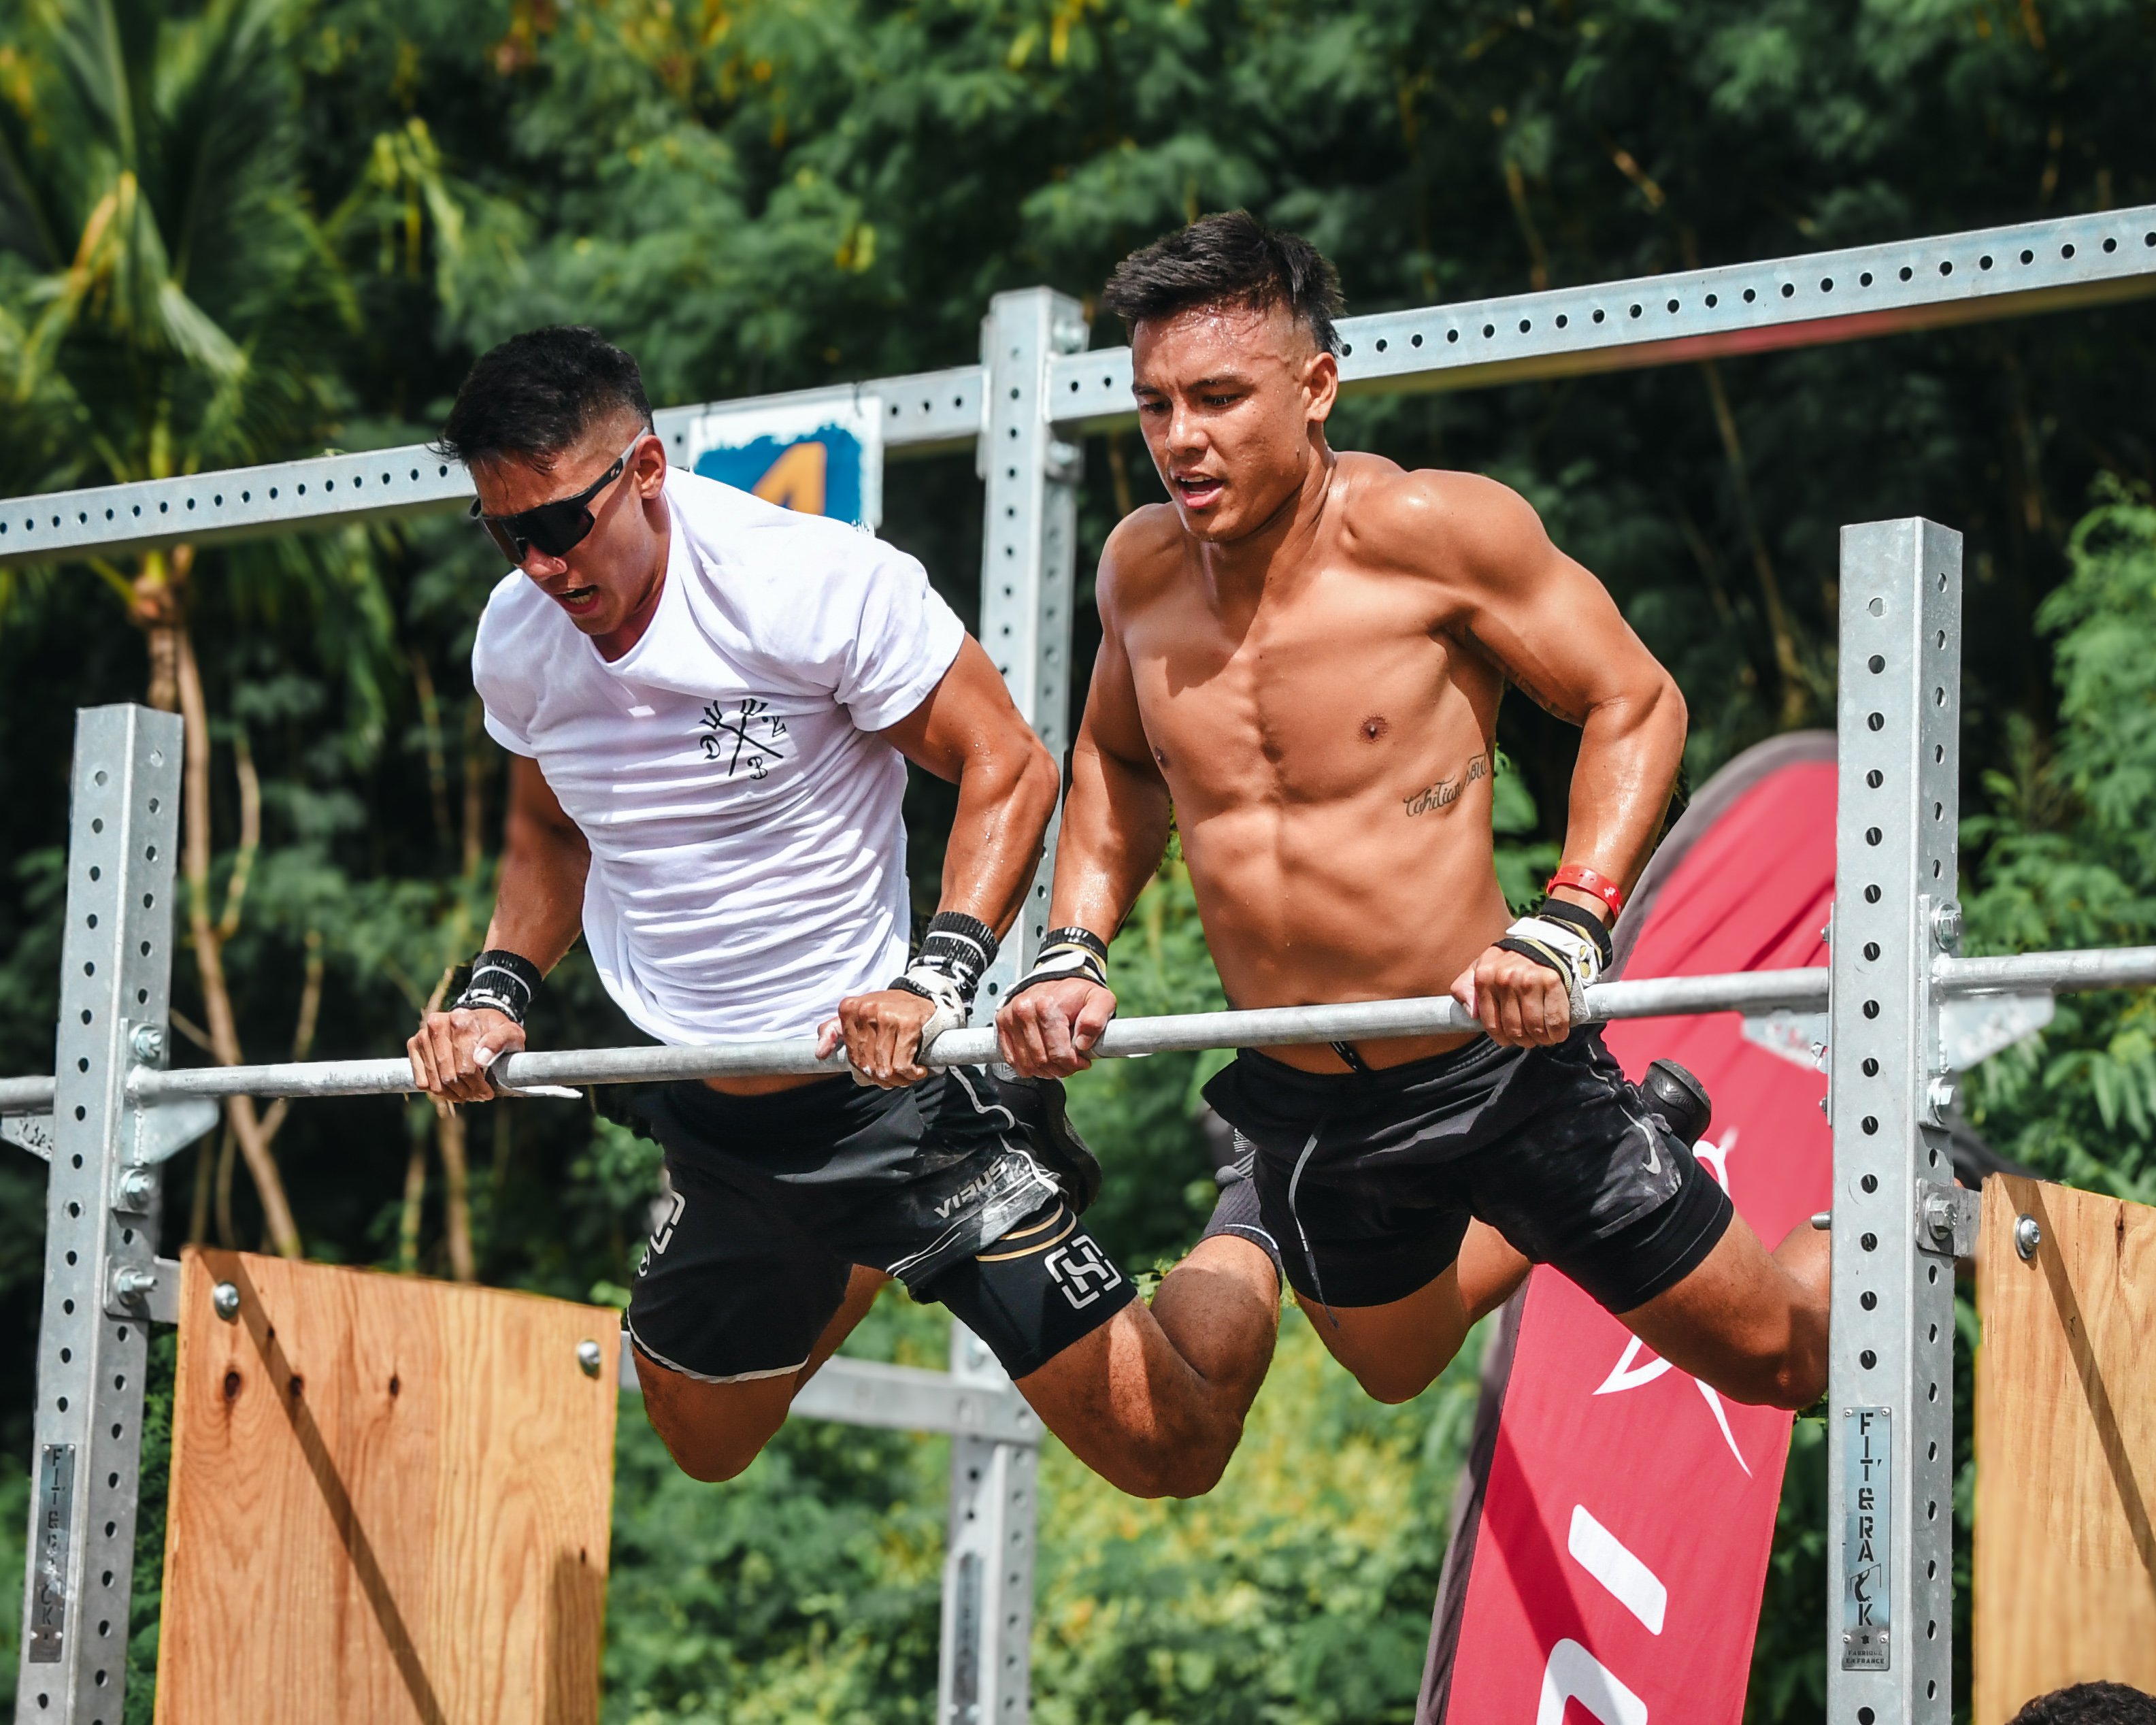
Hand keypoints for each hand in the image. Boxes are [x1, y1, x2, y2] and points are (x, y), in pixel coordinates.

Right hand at [406, 1006, 525, 1104]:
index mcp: (461, 1020)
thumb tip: (481, 1060)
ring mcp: (422, 1035)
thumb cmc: (496, 1030)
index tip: (488, 1093)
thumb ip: (499, 1042)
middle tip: (478, 1096)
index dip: (478, 1085)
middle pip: (449, 1076)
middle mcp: (437, 1024)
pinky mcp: (413, 1045)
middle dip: (466, 1092)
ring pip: (435, 1082)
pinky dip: (437, 1090)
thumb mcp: (509, 1033)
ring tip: (467, 1094)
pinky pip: (421, 1081)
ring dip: (452, 1095)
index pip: (465, 1067)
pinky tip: (451, 1088)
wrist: (478, 1020)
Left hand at [819, 988, 939, 1087]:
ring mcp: (887, 1016)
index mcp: (848, 1009)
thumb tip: (819, 1054)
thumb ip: (833, 1031)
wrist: (921, 996)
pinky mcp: (908, 1023)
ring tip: (908, 1076)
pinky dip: (911, 1074)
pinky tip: (918, 1070)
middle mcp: (865, 1010)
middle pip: (868, 1064)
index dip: (866, 1072)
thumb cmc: (887, 1010)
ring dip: (899, 1080)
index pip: (852, 1056)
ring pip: (885, 1067)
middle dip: (883, 1079)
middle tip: (895, 1079)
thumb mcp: (857, 1015)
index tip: (879, 1074)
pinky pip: (903, 1064)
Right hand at [997, 978, 1115, 1076]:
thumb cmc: (1078, 994)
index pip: (1058, 1053)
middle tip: (1071, 1063)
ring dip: (1044, 1070)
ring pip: (1026, 1064)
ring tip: (1057, 1060)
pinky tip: (1041, 1057)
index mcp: (1047, 1006)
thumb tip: (1082, 1044)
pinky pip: (1012, 1060)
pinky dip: (1028, 1066)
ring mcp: (1010, 1017)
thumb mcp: (1100, 1000)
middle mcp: (1024, 1010)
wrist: (1057, 981)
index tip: (1082, 1061)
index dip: (1073, 1064)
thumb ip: (1096, 1019)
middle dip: (1060, 1069)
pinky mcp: (1002, 1023)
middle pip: (1042, 1061)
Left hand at [1450, 945, 1571, 1047]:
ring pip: (1534, 1028)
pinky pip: (1555, 1020)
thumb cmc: (1508, 960)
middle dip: (1523, 1041)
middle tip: (1529, 1039)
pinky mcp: (1552, 980)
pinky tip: (1557, 1033)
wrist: (1542, 940)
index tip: (1511, 1039)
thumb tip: (1470, 1013)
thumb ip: (1464, 987)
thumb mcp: (1479, 967)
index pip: (1492, 1025)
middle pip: (1514, 1030)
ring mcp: (1529, 979)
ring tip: (1543, 1037)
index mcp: (1485, 977)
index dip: (1503, 1039)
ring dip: (1541, 1040)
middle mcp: (1505, 978)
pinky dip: (1557, 1033)